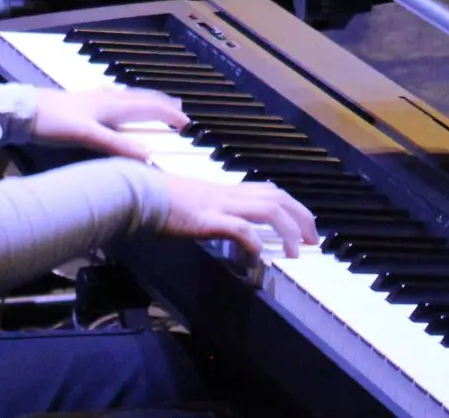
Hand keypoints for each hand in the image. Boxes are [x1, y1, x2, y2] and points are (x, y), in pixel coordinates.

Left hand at [28, 87, 186, 159]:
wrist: (23, 110)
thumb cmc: (53, 121)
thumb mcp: (86, 135)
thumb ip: (116, 145)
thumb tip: (148, 156)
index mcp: (111, 105)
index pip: (148, 107)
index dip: (168, 115)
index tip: (186, 124)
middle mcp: (106, 98)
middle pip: (142, 98)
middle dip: (163, 104)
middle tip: (180, 110)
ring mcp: (94, 99)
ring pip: (129, 98)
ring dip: (147, 102)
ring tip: (157, 105)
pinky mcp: (84, 103)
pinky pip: (116, 101)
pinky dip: (129, 104)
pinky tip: (120, 108)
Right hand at [158, 175, 317, 263]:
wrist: (134, 191)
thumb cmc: (156, 198)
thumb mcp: (191, 203)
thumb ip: (209, 212)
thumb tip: (221, 226)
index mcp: (224, 190)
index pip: (268, 191)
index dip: (291, 206)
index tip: (303, 225)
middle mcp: (226, 193)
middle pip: (277, 197)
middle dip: (301, 217)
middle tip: (313, 240)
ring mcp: (217, 205)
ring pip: (267, 209)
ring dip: (286, 230)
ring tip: (296, 252)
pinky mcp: (205, 219)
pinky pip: (238, 228)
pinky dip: (253, 242)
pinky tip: (259, 257)